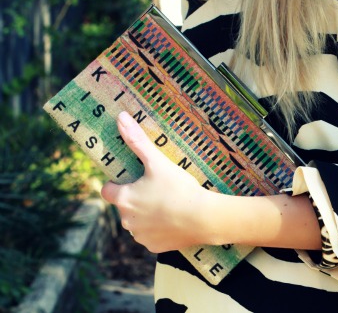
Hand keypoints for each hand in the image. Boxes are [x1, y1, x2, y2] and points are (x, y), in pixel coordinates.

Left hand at [101, 111, 207, 252]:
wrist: (203, 218)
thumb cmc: (178, 188)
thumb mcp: (157, 162)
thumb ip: (137, 141)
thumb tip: (120, 117)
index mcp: (124, 198)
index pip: (107, 190)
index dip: (117, 184)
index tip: (132, 179)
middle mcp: (126, 220)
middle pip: (124, 206)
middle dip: (136, 198)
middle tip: (156, 189)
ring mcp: (140, 236)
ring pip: (137, 222)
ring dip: (146, 215)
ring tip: (167, 204)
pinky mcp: (154, 247)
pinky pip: (151, 236)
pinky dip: (159, 229)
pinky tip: (173, 220)